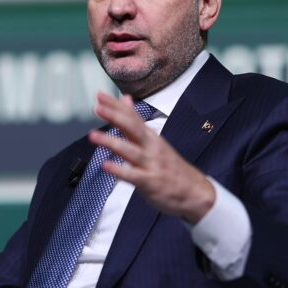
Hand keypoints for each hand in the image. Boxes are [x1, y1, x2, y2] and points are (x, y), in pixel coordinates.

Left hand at [89, 92, 216, 223]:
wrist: (194, 191)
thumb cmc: (170, 166)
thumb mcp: (153, 141)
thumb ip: (135, 122)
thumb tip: (125, 100)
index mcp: (150, 137)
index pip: (132, 117)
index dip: (116, 106)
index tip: (100, 95)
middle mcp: (151, 147)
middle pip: (132, 128)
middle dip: (115, 117)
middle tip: (98, 108)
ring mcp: (151, 164)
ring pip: (130, 150)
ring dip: (111, 142)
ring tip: (93, 136)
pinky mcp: (150, 182)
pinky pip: (133, 175)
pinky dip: (119, 170)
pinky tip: (106, 166)